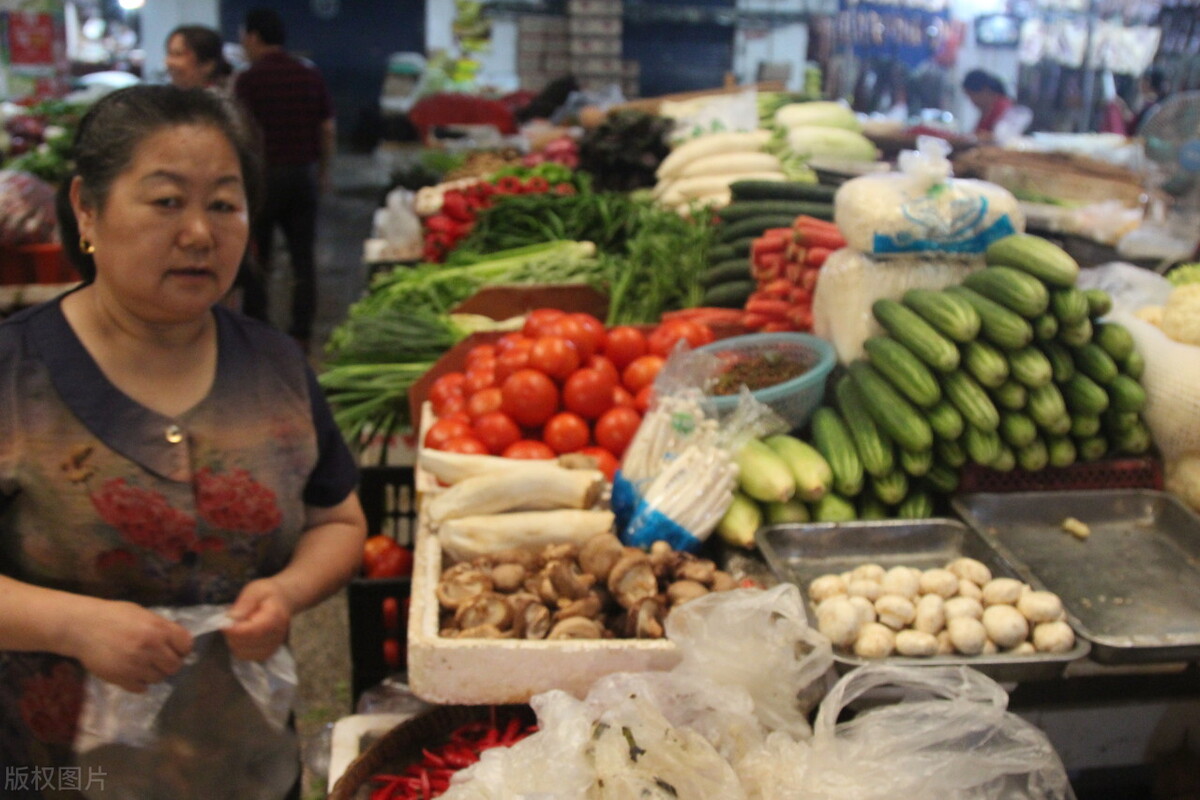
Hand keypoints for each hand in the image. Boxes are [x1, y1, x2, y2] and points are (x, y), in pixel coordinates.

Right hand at [70, 600, 192, 692]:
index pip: (186, 645)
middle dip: (169, 663)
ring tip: (143, 665)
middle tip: (159, 659)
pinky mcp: (121, 678)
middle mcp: (151, 648)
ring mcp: (136, 665)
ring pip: (159, 679)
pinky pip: (141, 688)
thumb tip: (177, 641)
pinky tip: (132, 673)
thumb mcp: (142, 614)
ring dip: (154, 673)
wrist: (81, 627)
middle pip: (175, 666)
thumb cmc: (113, 616)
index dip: (182, 648)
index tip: (176, 649)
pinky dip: (139, 682)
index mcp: (159, 629)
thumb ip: (161, 627)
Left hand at [222, 578, 292, 660]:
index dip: (234, 630)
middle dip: (232, 635)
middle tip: (229, 622)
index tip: (223, 623)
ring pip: (245, 653)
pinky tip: (241, 636)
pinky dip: (240, 649)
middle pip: (247, 644)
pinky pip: (248, 657)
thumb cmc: (268, 594)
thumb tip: (231, 619)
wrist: (284, 600)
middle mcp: (276, 635)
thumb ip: (244, 603)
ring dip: (234, 642)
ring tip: (236, 628)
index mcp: (275, 617)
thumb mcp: (255, 590)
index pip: (252, 631)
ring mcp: (273, 646)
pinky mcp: (268, 652)